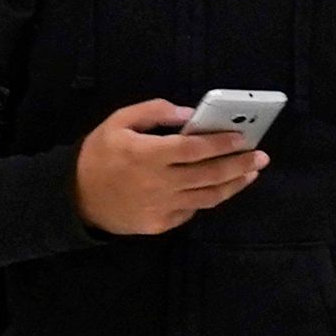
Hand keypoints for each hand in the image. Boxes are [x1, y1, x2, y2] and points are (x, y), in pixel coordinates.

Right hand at [74, 99, 265, 236]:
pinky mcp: (160, 224)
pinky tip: (223, 187)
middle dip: (240, 165)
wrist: (74, 198)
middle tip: (261, 157)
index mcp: (147, 155)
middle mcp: (158, 183)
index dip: (222, 144)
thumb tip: (189, 113)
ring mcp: (161, 207)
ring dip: (234, 185)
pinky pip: (192, 210)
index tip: (243, 139)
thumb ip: (154, 111)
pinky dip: (210, 198)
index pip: (194, 149)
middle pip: (209, 175)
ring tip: (251, 173)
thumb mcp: (118, 122)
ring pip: (208, 197)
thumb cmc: (99, 154)